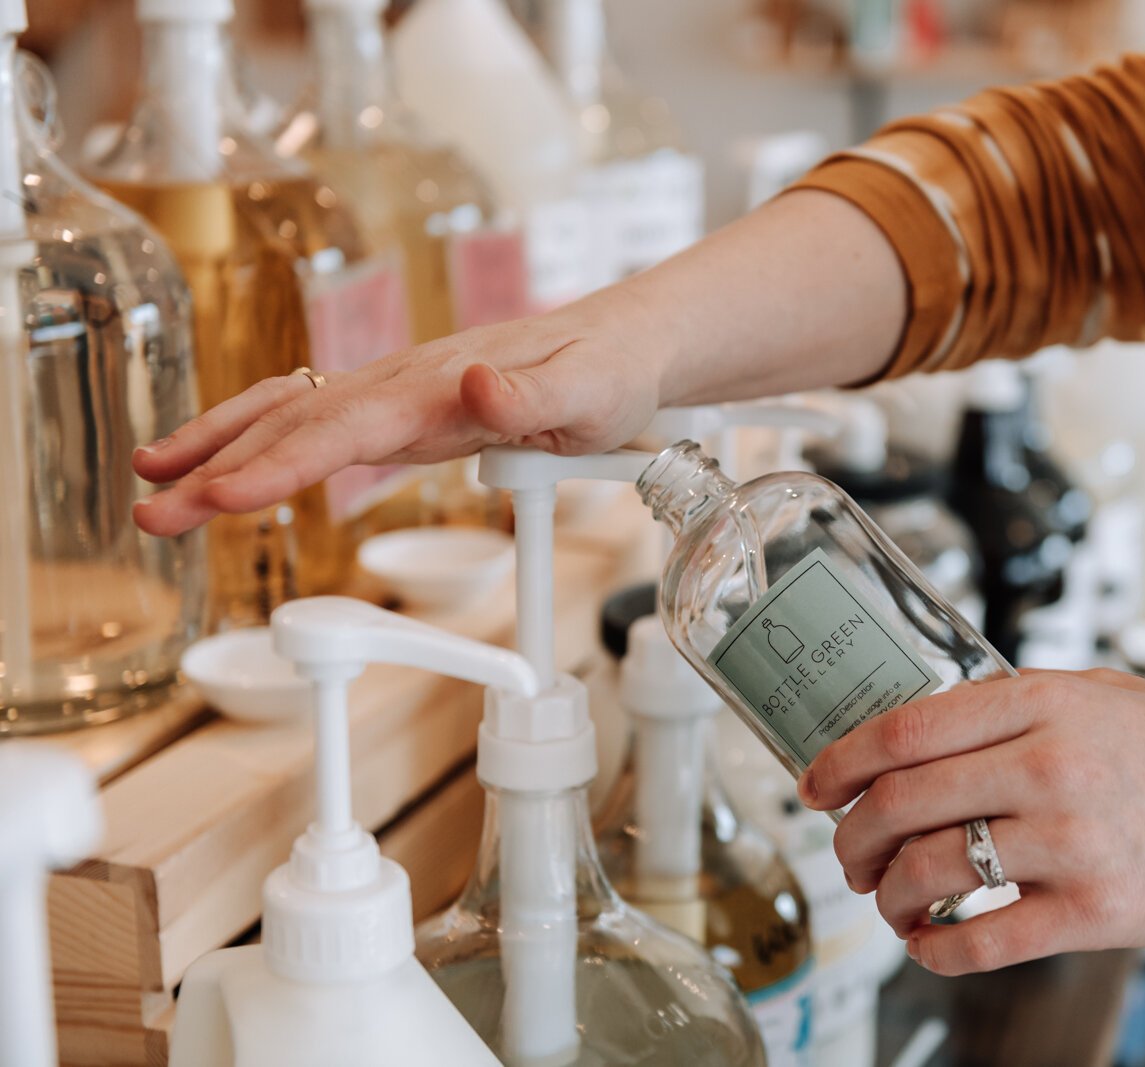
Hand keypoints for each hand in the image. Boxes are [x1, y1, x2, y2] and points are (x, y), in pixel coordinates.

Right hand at [130, 288, 672, 535]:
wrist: (624, 343)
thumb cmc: (609, 371)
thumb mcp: (590, 392)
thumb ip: (532, 396)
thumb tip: (474, 389)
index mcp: (439, 385)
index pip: (344, 426)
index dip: (282, 462)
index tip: (223, 494)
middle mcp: (406, 383)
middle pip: (297, 421)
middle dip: (218, 465)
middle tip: (151, 514)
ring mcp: (400, 395)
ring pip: (295, 415)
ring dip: (222, 448)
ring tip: (154, 484)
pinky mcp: (408, 412)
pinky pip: (321, 424)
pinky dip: (266, 442)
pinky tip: (230, 468)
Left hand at [797, 669, 1144, 975]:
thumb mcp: (1108, 690)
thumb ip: (1022, 696)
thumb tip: (931, 718)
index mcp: (1046, 703)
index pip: (907, 729)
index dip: (841, 759)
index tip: (815, 782)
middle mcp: (1049, 767)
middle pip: (900, 803)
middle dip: (850, 835)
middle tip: (845, 852)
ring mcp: (1069, 843)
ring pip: (927, 873)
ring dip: (884, 894)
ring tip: (885, 897)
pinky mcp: (1090, 912)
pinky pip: (980, 942)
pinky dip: (933, 950)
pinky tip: (925, 943)